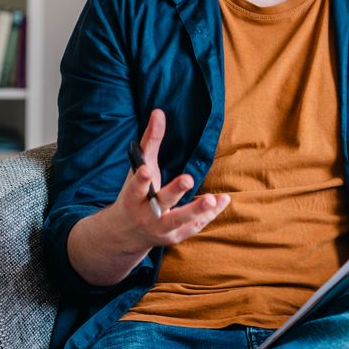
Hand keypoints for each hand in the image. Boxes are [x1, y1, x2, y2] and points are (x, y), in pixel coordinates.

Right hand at [108, 108, 230, 250]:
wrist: (127, 233)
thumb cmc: (135, 194)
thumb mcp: (138, 168)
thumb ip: (150, 141)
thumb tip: (159, 112)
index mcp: (132, 198)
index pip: (136, 187)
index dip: (141, 179)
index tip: (145, 170)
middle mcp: (145, 215)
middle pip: (161, 203)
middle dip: (174, 192)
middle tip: (188, 179)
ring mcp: (161, 228)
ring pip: (180, 220)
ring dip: (197, 210)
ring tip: (213, 199)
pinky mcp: (174, 237)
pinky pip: (193, 226)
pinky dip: (208, 215)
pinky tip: (222, 200)